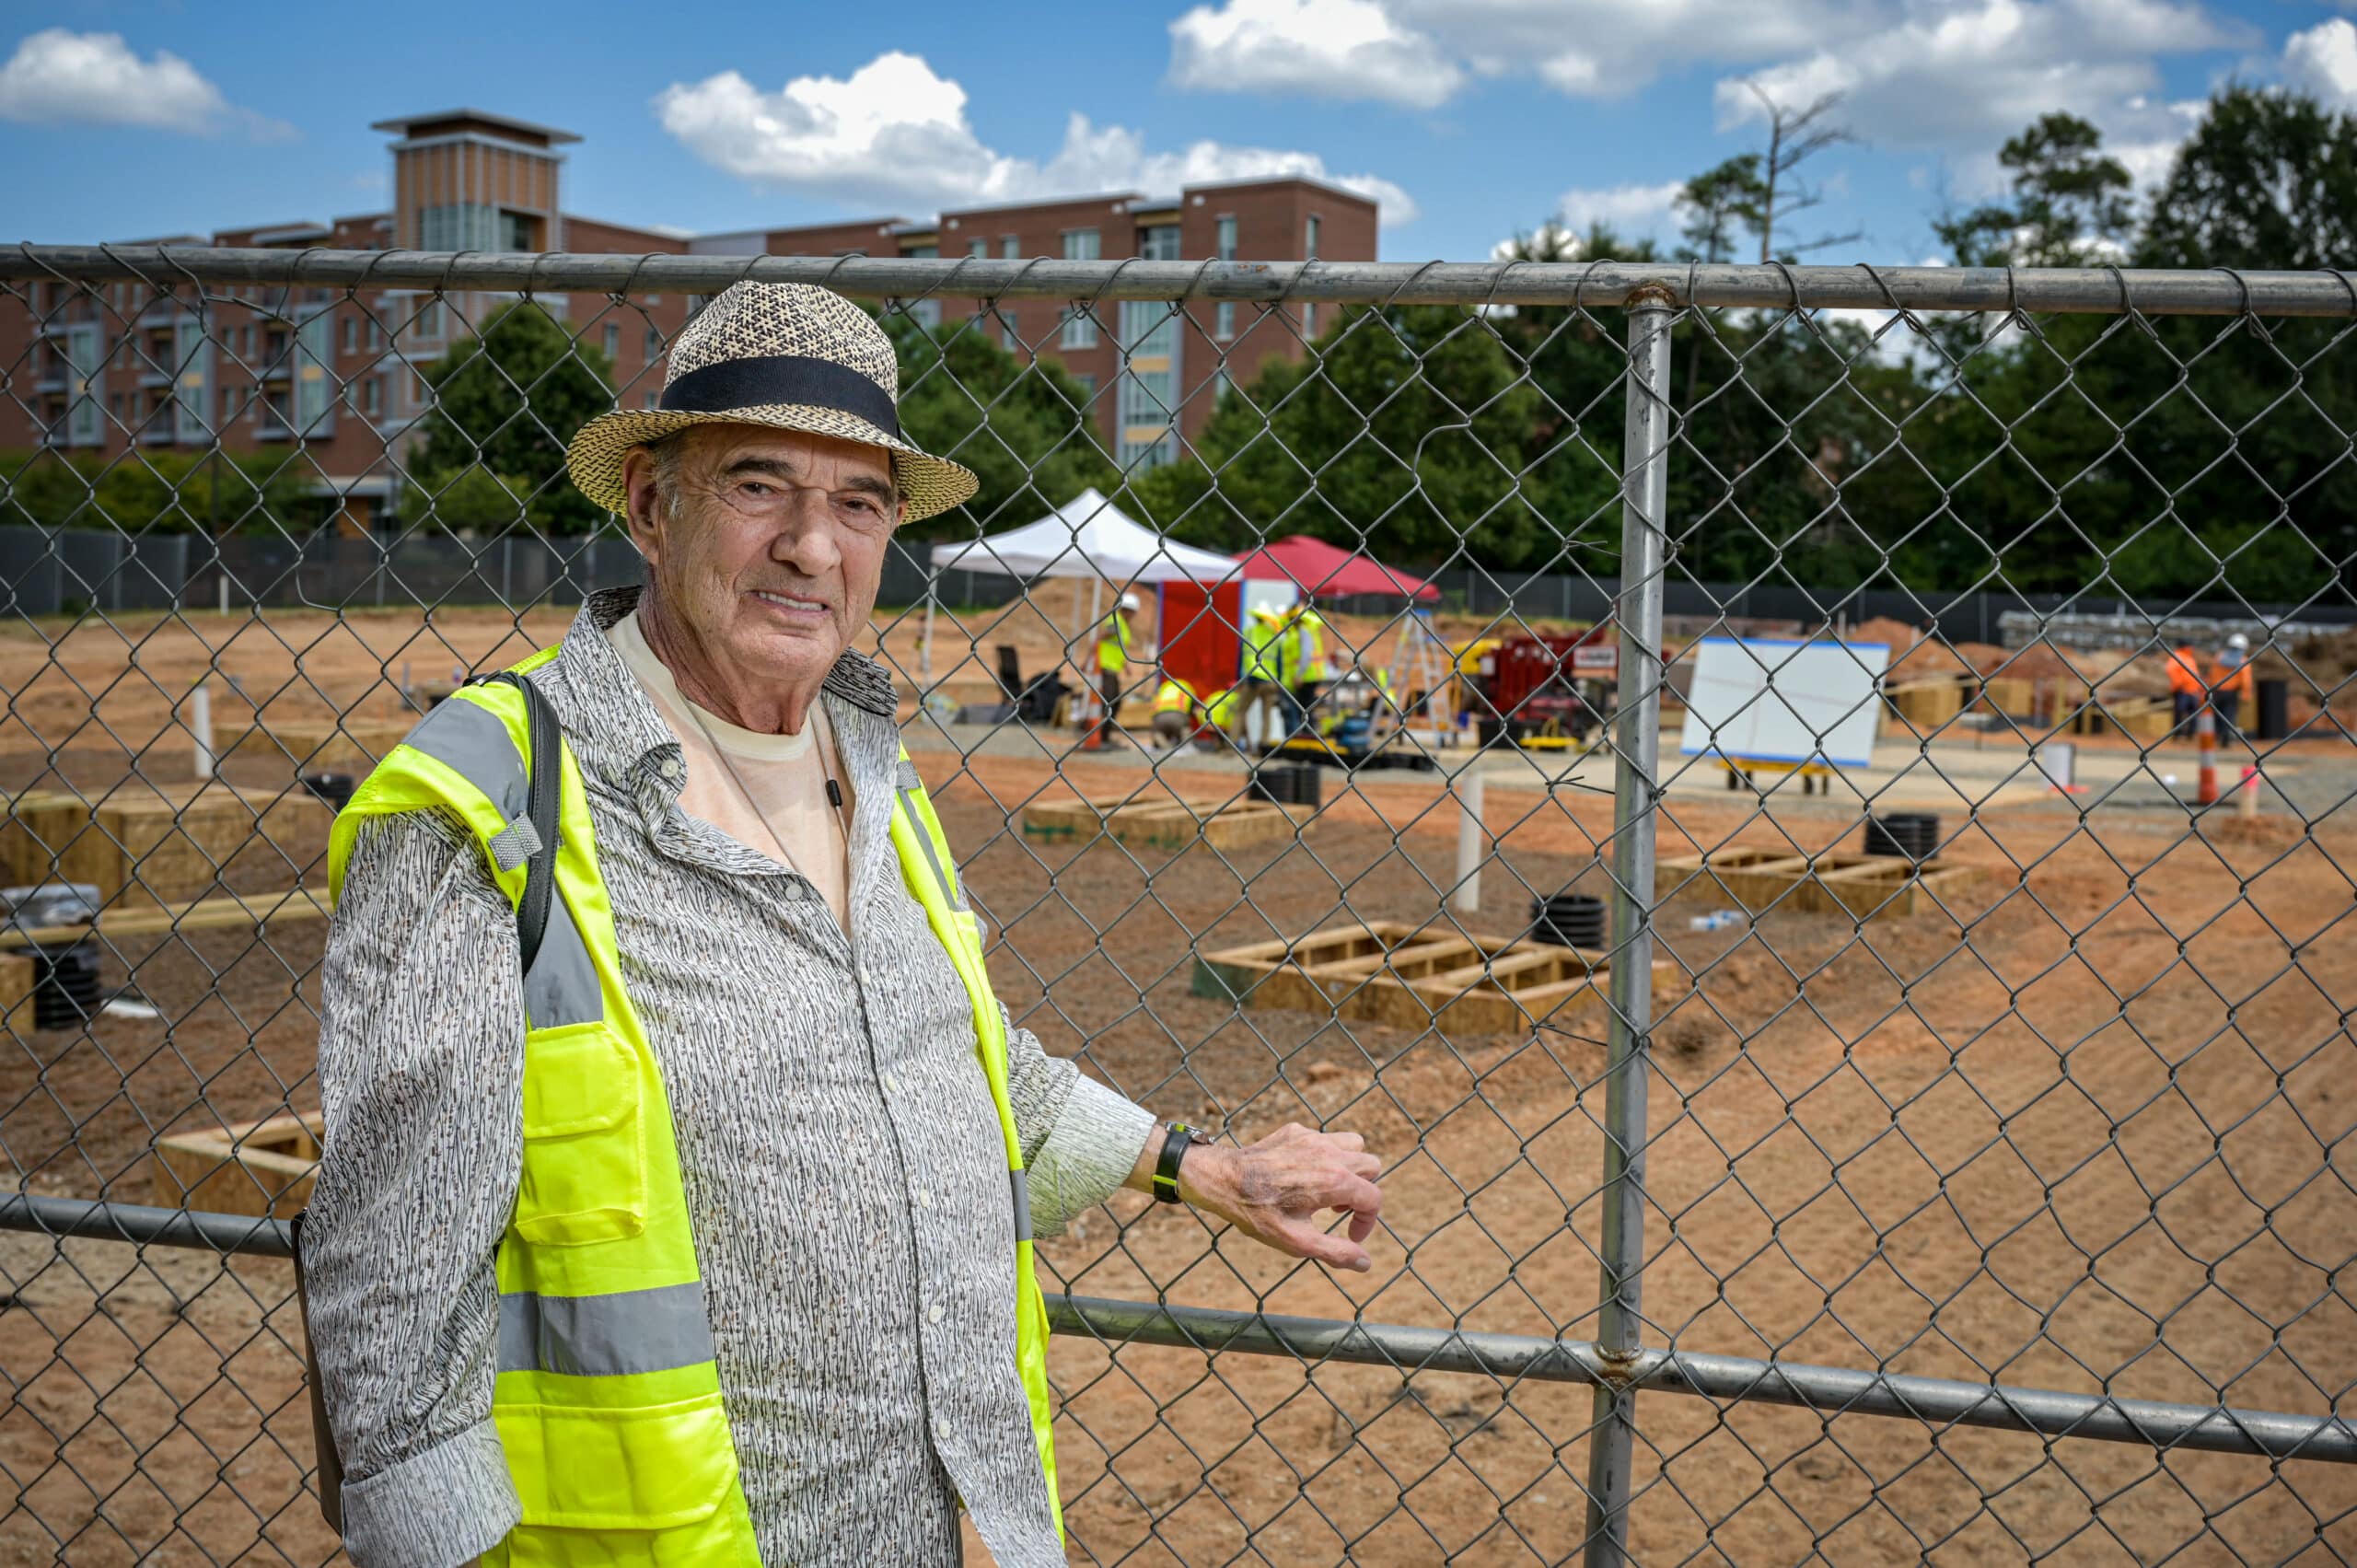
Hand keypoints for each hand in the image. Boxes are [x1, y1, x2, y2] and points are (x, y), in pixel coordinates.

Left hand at [1180, 1123, 1383, 1271]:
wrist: (1224, 1180)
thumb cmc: (1259, 1214)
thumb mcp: (1298, 1242)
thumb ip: (1336, 1252)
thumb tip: (1365, 1263)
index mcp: (1334, 1181)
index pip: (1373, 1198)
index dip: (1367, 1221)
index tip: (1351, 1235)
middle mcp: (1329, 1154)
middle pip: (1371, 1165)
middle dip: (1362, 1190)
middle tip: (1336, 1208)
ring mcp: (1313, 1138)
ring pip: (1353, 1145)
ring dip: (1349, 1166)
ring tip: (1327, 1187)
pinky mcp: (1297, 1131)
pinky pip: (1325, 1139)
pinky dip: (1324, 1155)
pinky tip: (1302, 1174)